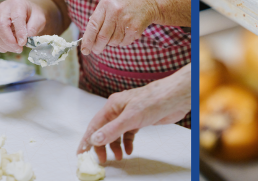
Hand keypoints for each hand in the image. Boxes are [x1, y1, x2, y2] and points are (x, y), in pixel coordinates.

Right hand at [0, 0, 46, 52]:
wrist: (27, 11)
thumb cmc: (33, 15)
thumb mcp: (39, 19)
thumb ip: (33, 28)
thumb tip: (24, 40)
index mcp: (17, 3)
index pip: (16, 17)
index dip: (19, 32)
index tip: (23, 43)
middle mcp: (3, 8)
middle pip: (0, 25)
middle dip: (9, 41)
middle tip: (19, 49)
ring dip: (5, 45)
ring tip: (16, 49)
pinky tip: (8, 48)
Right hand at [76, 67, 190, 162]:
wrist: (175, 98)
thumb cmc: (154, 100)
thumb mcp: (130, 118)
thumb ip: (112, 130)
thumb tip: (94, 139)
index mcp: (112, 106)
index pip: (94, 125)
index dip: (87, 139)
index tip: (81, 152)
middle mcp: (118, 110)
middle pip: (104, 131)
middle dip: (102, 146)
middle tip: (102, 159)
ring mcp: (129, 115)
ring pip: (117, 134)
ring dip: (116, 146)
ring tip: (118, 157)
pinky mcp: (139, 120)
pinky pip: (128, 134)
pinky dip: (127, 143)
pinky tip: (129, 150)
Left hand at [81, 0, 158, 55]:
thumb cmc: (125, 0)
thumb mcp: (109, 1)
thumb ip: (99, 16)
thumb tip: (89, 37)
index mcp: (106, 4)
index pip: (93, 26)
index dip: (87, 40)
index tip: (84, 50)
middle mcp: (115, 12)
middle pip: (102, 37)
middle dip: (97, 47)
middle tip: (96, 50)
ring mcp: (127, 20)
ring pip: (113, 41)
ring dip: (111, 42)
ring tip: (115, 33)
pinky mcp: (136, 28)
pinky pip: (124, 42)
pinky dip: (121, 41)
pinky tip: (125, 32)